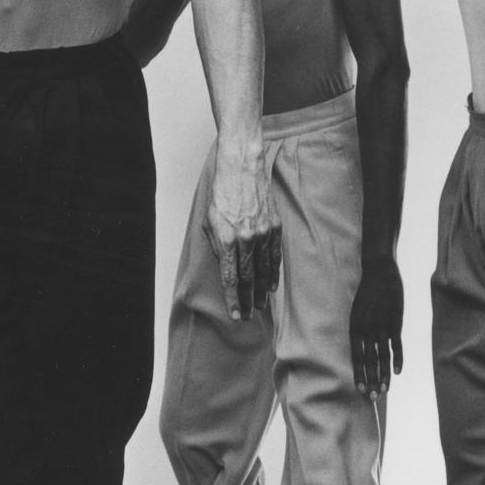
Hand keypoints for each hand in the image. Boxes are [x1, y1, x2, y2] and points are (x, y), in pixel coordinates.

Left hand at [205, 139, 277, 319]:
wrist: (242, 169)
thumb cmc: (221, 194)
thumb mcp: (209, 221)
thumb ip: (216, 246)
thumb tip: (225, 267)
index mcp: (227, 239)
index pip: (230, 278)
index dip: (233, 299)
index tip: (236, 314)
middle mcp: (247, 239)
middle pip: (249, 279)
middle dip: (247, 301)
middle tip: (247, 316)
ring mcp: (264, 233)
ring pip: (264, 270)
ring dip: (261, 291)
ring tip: (260, 305)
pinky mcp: (275, 227)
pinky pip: (275, 256)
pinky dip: (273, 273)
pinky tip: (271, 286)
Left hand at [349, 258, 404, 393]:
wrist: (378, 271)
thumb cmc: (367, 293)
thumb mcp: (357, 311)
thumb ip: (359, 330)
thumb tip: (361, 347)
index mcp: (355, 328)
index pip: (356, 358)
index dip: (359, 374)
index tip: (360, 390)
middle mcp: (366, 330)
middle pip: (369, 361)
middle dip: (371, 381)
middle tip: (373, 398)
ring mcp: (381, 326)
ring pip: (382, 356)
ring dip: (383, 375)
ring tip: (384, 391)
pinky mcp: (395, 321)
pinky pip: (396, 344)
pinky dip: (397, 359)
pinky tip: (397, 372)